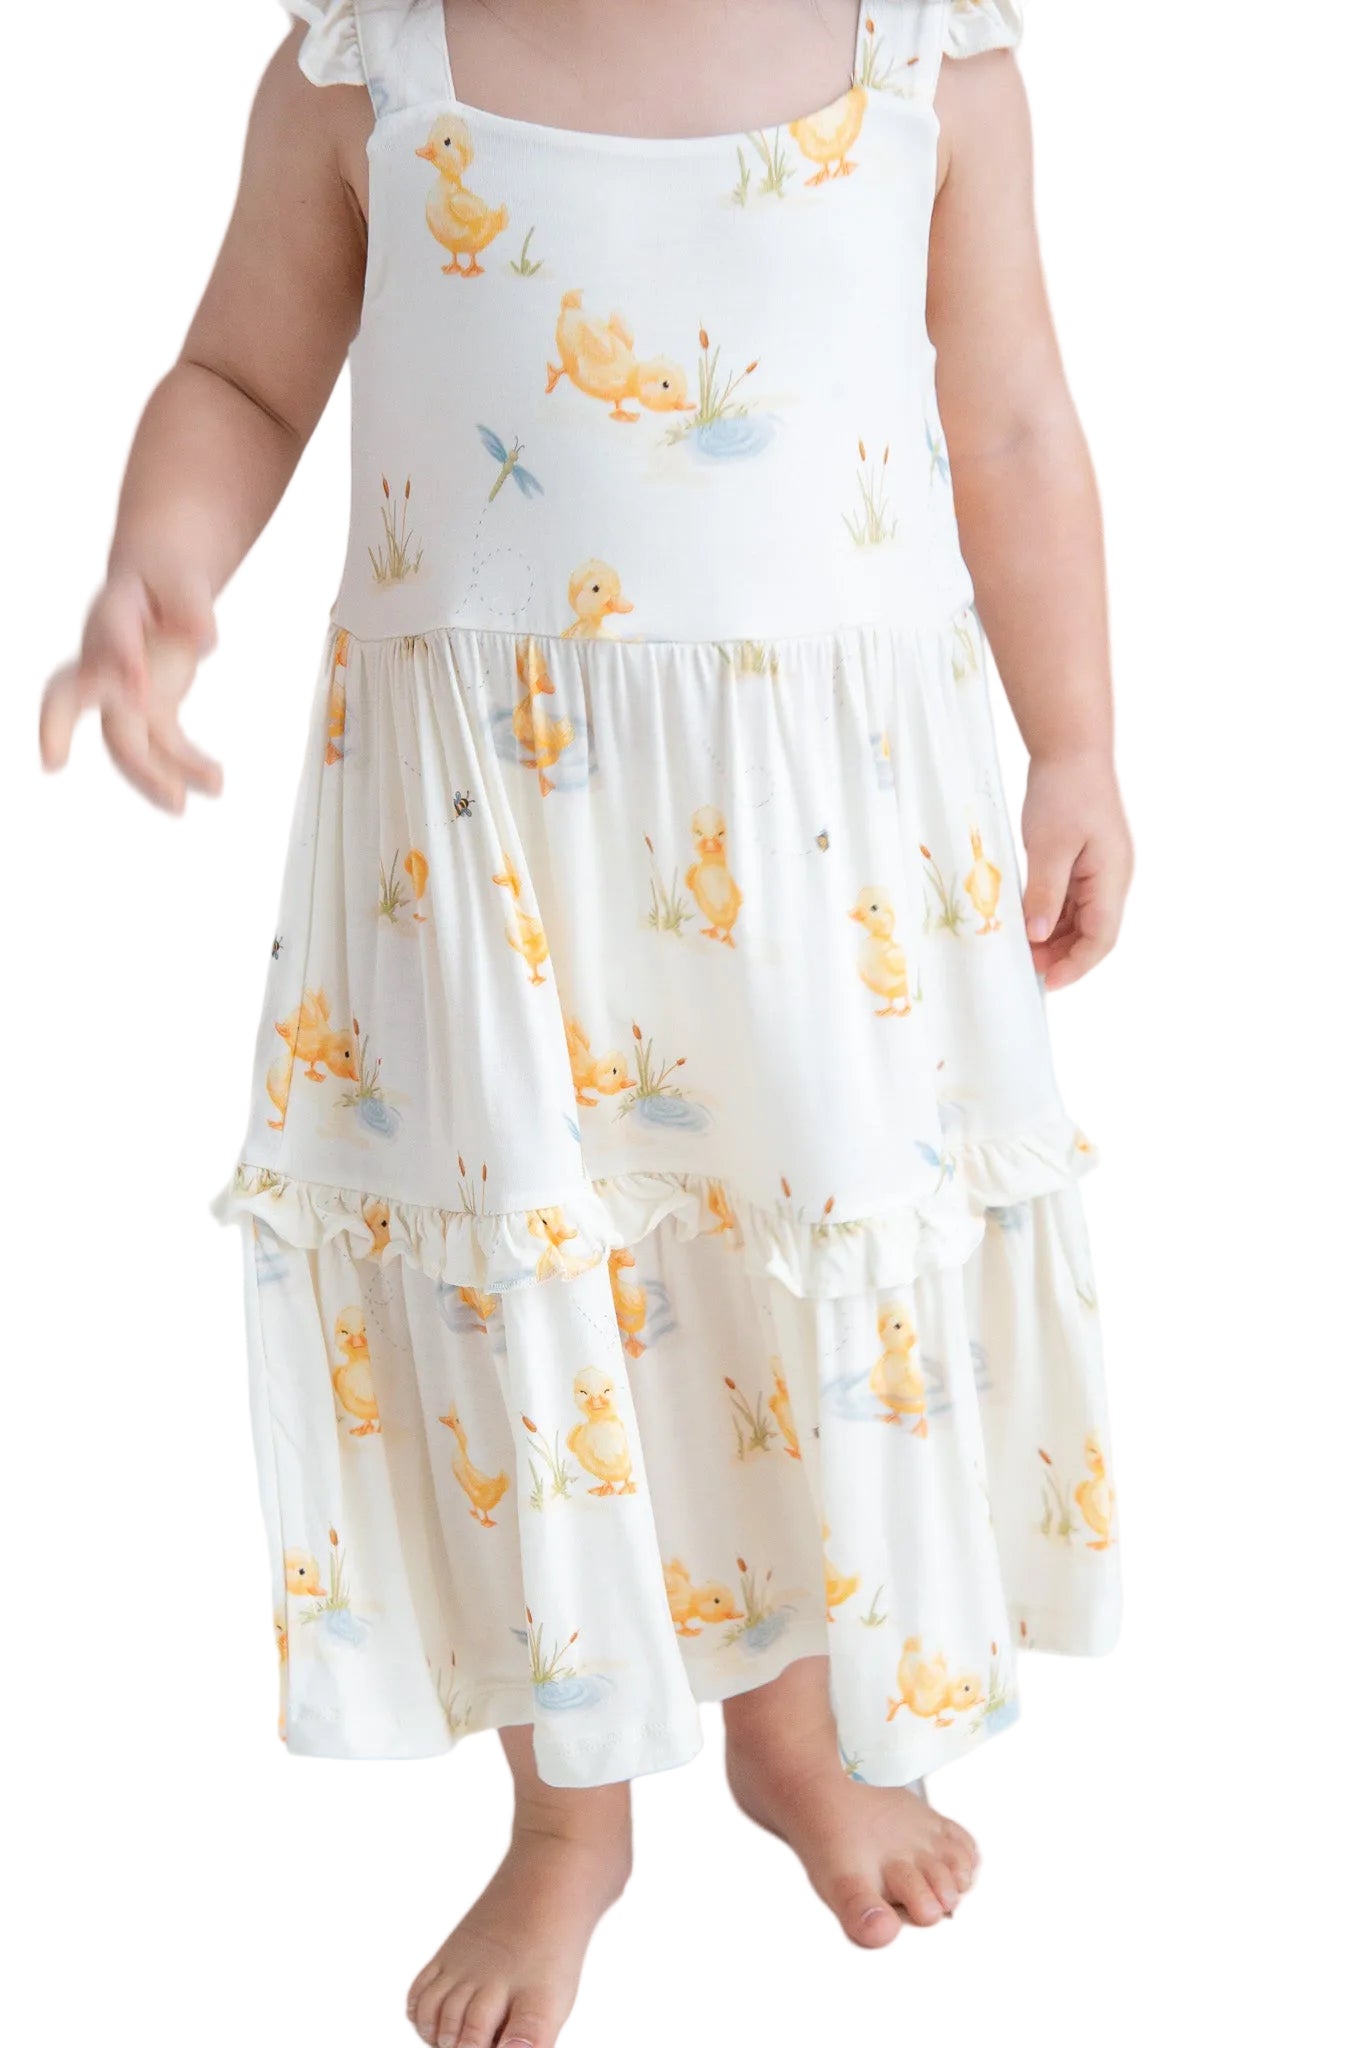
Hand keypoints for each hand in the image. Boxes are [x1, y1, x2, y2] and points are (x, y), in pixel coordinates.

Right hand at [39, 567, 222, 811]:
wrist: (158, 590)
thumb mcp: (185, 583)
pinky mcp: (149, 713)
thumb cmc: (167, 583)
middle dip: (57, 727)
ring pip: (122, 740)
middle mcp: (105, 659)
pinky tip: (216, 783)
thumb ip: (192, 608)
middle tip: (50, 761)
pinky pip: (162, 747)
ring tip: (181, 804)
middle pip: (71, 696)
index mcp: (113, 613)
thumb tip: (204, 641)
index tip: (142, 690)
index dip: (124, 661)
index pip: (112, 635)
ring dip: (149, 775)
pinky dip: (187, 767)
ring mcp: (122, 692)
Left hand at [1021, 751, 1131, 989]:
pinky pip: (1069, 900)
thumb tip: (1037, 936)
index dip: (1076, 965)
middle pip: (1091, 933)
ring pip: (1079, 920)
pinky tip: (1024, 922)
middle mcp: (1111, 880)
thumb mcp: (1048, 846)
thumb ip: (1044, 893)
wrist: (1071, 749)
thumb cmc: (1064, 793)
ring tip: (1019, 949)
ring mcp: (1099, 872)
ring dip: (1052, 938)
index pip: (1101, 938)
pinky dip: (1048, 915)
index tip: (1046, 982)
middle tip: (1023, 967)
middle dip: (1060, 955)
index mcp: (1112, 878)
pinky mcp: (1084, 863)